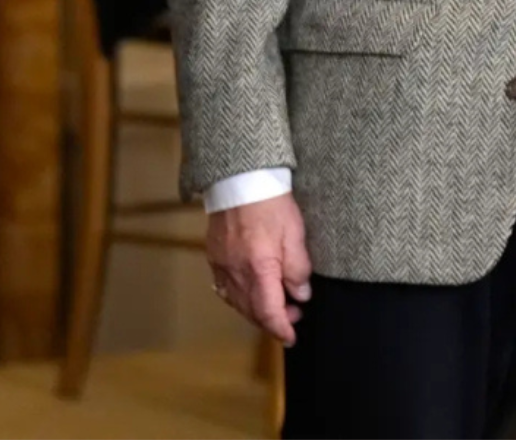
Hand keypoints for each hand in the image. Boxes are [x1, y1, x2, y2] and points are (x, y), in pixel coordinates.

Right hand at [207, 193, 313, 344]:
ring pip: (236, 302)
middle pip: (251, 311)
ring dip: (256, 310)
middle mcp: (235, 272)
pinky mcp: (214, 256)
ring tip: (276, 304)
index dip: (281, 328)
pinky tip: (250, 292)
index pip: (268, 312)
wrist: (240, 178)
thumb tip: (301, 295)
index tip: (291, 337)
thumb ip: (298, 269)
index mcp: (259, 269)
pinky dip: (239, 297)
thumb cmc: (270, 203)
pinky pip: (224, 288)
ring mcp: (221, 265)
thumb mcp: (295, 235)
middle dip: (272, 320)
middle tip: (293, 316)